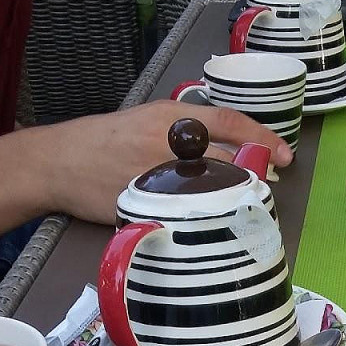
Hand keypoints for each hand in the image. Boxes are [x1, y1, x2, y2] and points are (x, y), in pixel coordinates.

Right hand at [37, 99, 293, 224]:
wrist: (60, 162)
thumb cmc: (106, 141)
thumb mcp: (148, 120)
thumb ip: (188, 131)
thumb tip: (233, 147)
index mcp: (171, 117)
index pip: (230, 121)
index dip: (263, 137)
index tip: (286, 155)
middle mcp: (167, 144)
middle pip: (228, 161)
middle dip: (253, 177)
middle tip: (265, 189)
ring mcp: (156, 177)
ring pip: (211, 192)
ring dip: (233, 202)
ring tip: (242, 209)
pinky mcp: (144, 206)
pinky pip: (184, 218)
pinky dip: (203, 223)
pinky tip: (212, 228)